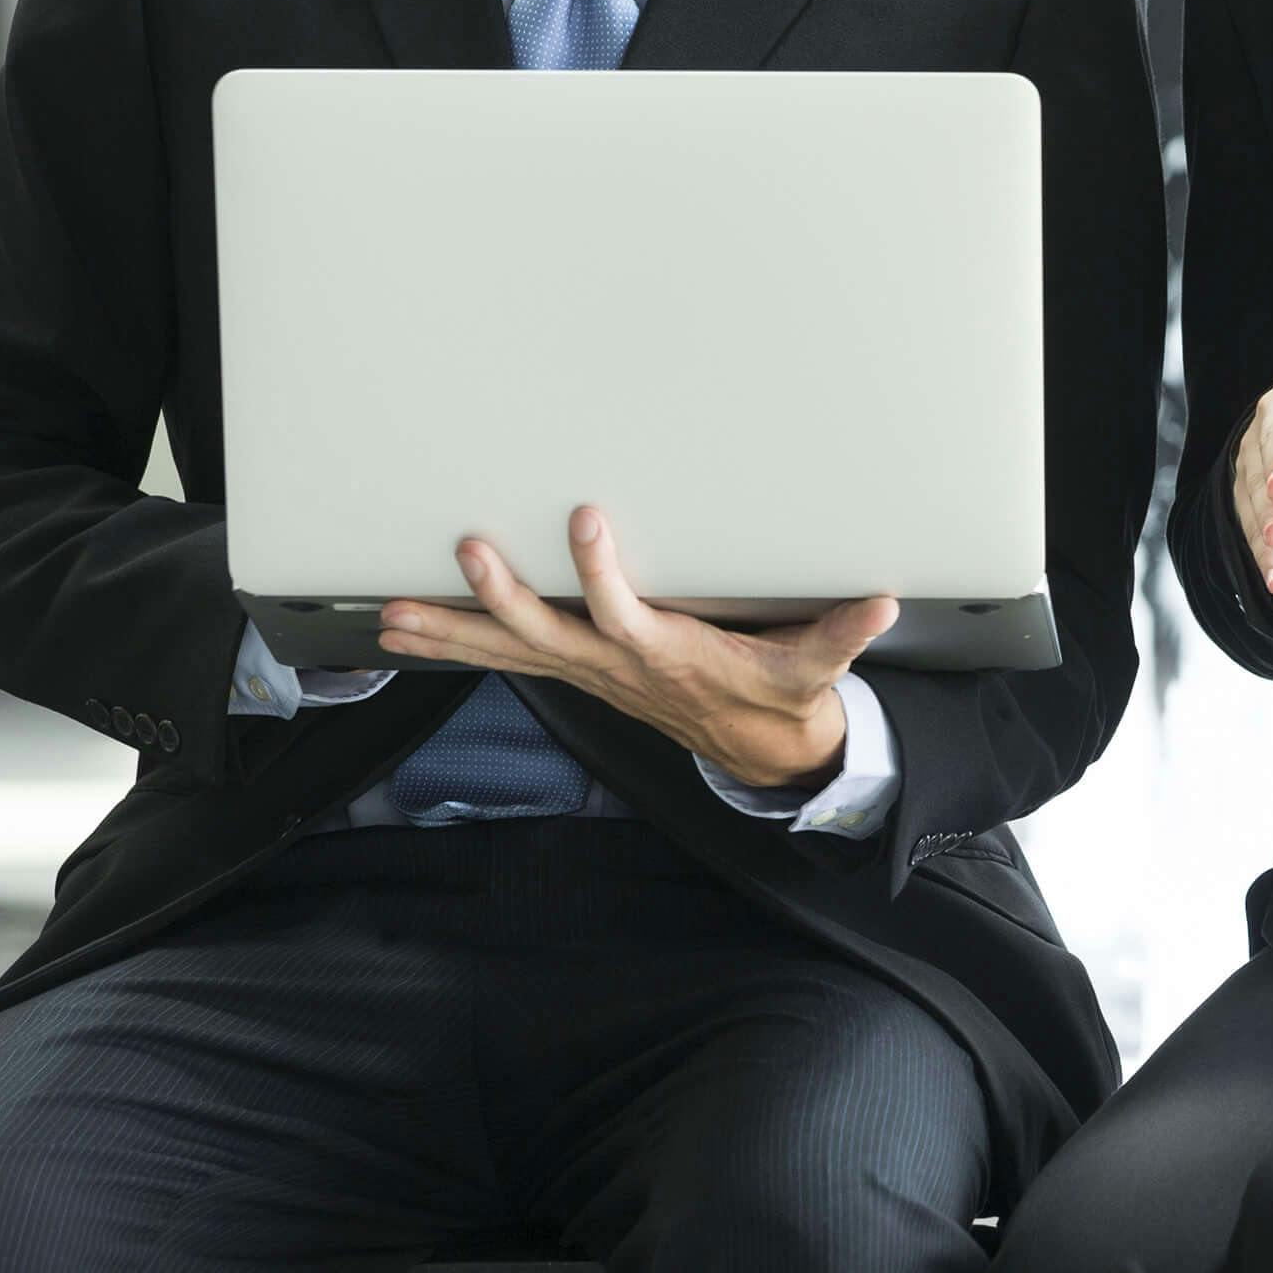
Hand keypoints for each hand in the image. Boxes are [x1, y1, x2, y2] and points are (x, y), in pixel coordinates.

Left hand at [377, 506, 894, 790]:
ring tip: (390, 618)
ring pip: (509, 653)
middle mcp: (616, 668)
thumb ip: (843, 636)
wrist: (762, 755)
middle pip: (543, 637)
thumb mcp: (815, 671)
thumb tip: (882, 606)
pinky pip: (506, 658)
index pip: (625, 613)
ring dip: (450, 633)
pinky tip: (405, 633)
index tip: (584, 516)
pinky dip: (454, 645)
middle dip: (498, 600)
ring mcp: (590, 674)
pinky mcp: (580, 671)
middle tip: (465, 551)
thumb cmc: (780, 701)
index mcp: (668, 657)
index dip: (601, 572)